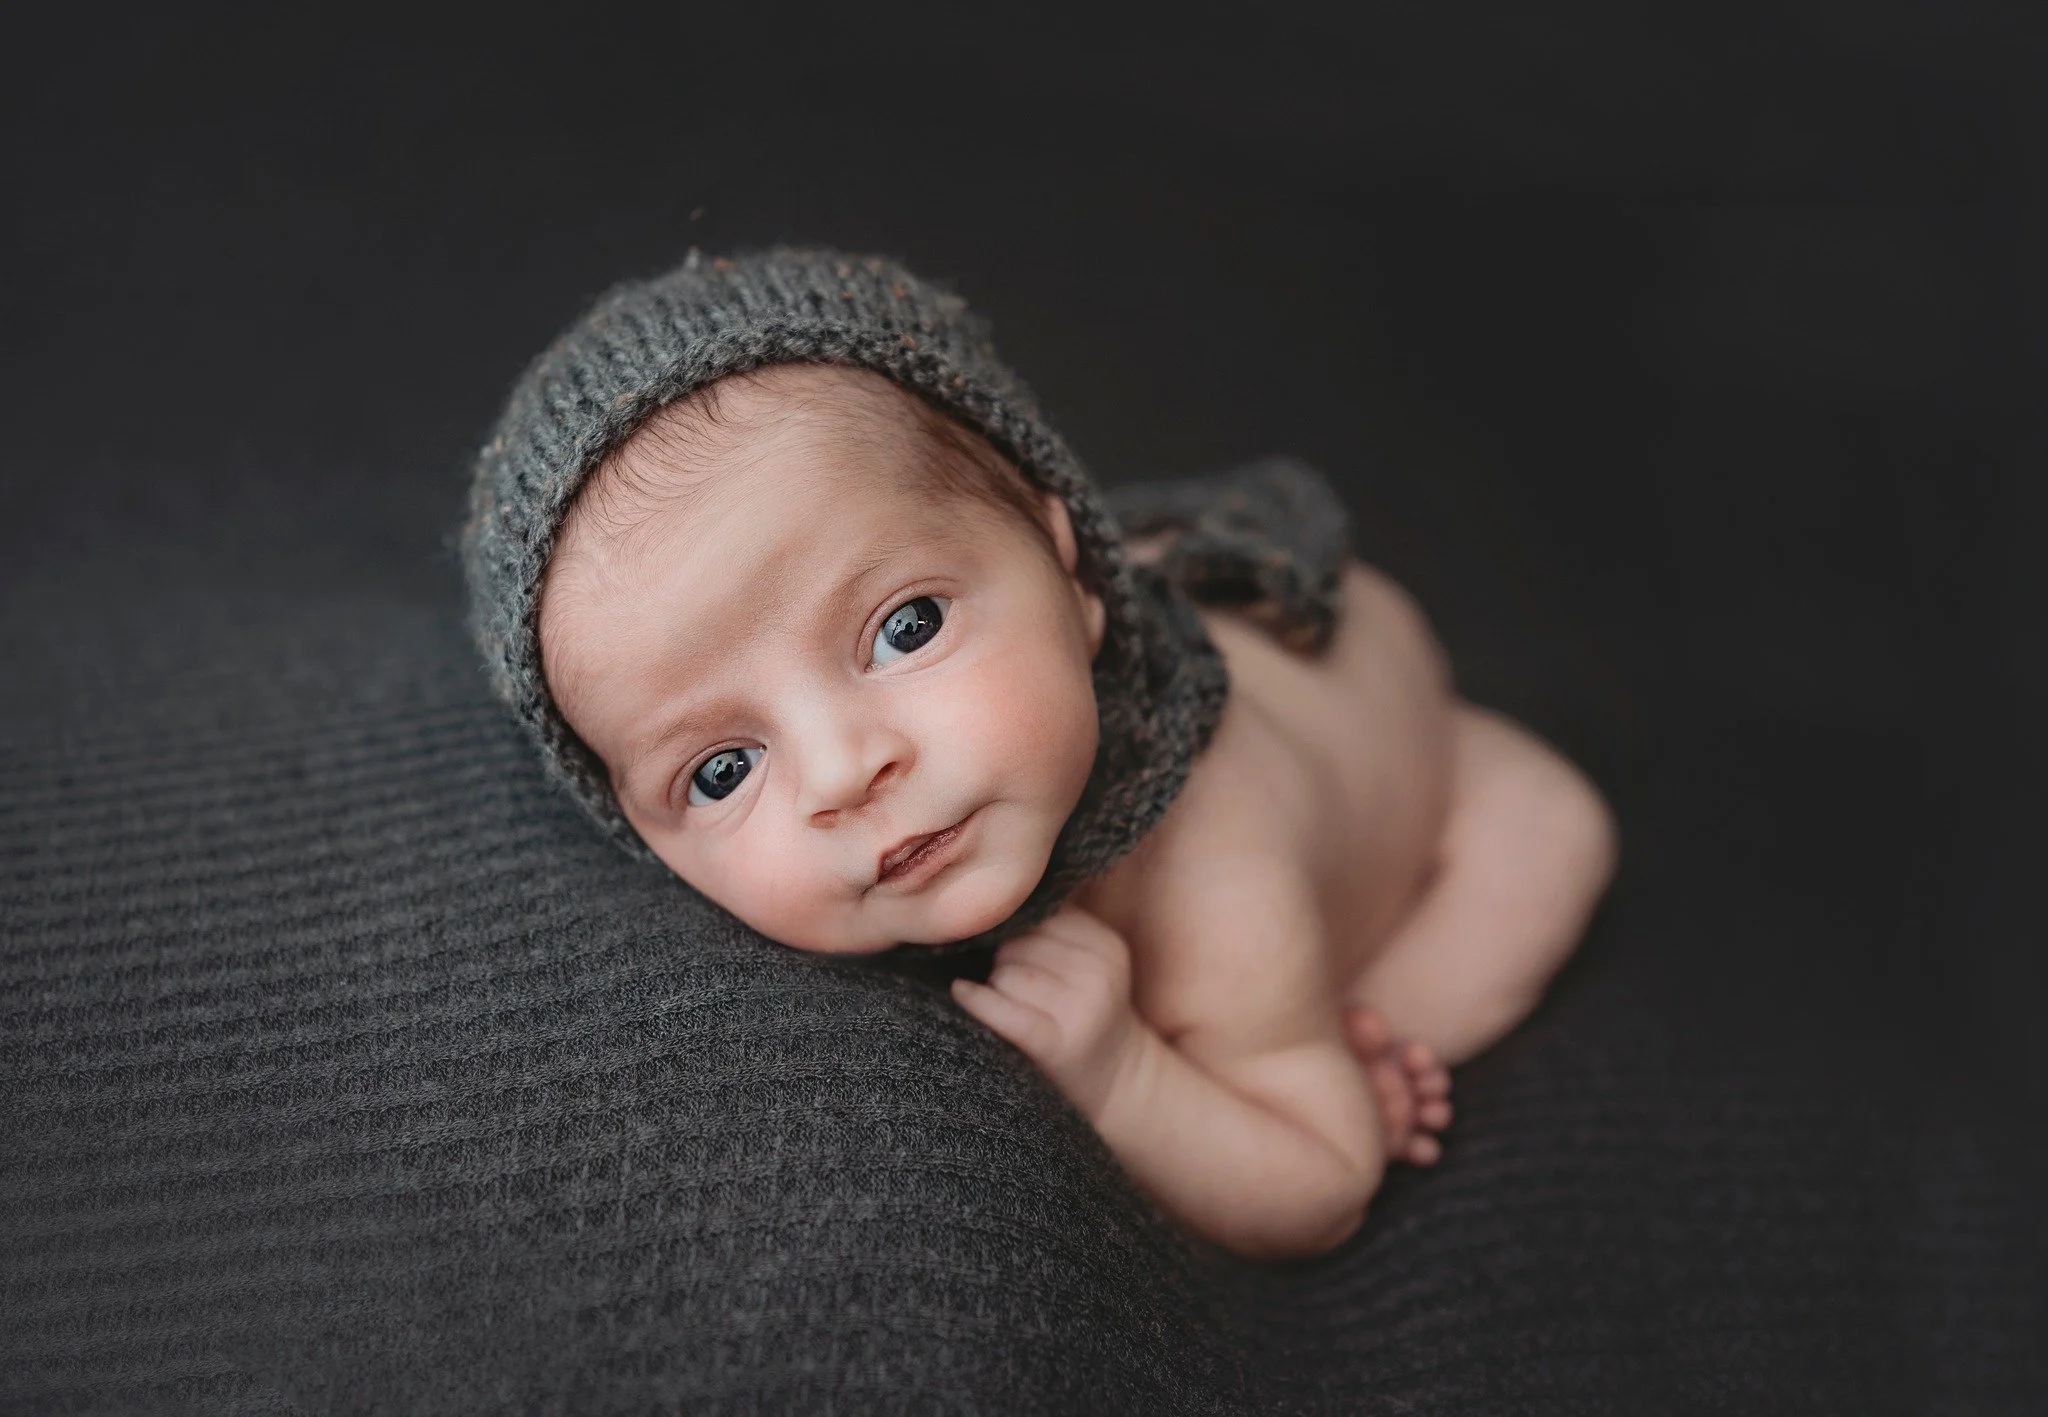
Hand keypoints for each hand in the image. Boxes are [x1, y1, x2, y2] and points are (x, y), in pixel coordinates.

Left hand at [951, 905, 1140, 1120]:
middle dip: (1004, 958)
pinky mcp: (1056, 1042)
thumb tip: (988, 888)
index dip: (1017, 930)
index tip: (1010, 947)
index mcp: (1106, 944)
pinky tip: (961, 993)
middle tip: (1011, 982)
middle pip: (1019, 943)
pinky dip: (977, 1000)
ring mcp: (1080, 1009)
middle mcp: (1099, 973)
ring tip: (1011, 1002)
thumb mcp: (1089, 964)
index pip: (1039, 915)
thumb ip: (1053, 929)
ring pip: (1006, 973)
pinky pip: (1003, 1009)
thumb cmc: (1085, 1013)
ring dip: (995, 984)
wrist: (1118, 1083)